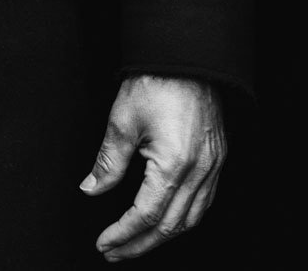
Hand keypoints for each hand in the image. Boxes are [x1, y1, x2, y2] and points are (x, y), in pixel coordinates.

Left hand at [79, 74, 225, 260]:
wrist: (185, 56)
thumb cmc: (155, 82)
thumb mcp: (122, 121)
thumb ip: (107, 162)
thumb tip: (90, 189)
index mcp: (174, 166)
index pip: (145, 215)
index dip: (122, 233)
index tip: (103, 243)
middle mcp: (199, 172)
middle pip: (170, 226)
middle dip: (140, 244)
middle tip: (114, 251)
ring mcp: (212, 167)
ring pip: (191, 219)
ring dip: (163, 235)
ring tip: (136, 241)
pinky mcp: (217, 158)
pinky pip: (204, 202)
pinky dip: (183, 217)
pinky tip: (167, 219)